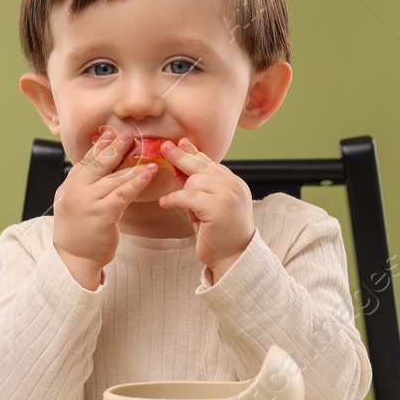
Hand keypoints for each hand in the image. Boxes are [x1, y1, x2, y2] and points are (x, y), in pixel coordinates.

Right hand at [52, 128, 162, 278]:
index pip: (87, 160)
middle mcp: (76, 190)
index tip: (112, 134)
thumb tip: (102, 168)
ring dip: (132, 164)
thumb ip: (86, 186)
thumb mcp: (76, 203)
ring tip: (147, 154)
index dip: (101, 146)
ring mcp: (88, 201)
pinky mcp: (102, 213)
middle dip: (115, 147)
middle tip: (129, 135)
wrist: (74, 258)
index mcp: (70, 185)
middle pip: (99, 163)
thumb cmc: (79, 232)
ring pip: (113, 177)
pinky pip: (122, 194)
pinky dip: (136, 182)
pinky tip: (147, 173)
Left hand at [156, 138, 254, 274]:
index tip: (182, 142)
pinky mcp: (218, 206)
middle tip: (165, 146)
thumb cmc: (219, 235)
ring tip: (190, 212)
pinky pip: (188, 196)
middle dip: (181, 156)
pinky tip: (165, 203)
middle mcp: (234, 185)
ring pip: (194, 181)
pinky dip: (174, 199)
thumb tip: (178, 170)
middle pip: (202, 165)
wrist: (233, 257)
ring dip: (184, 194)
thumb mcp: (208, 206)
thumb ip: (199, 188)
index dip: (194, 152)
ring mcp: (228, 194)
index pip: (211, 163)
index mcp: (234, 183)